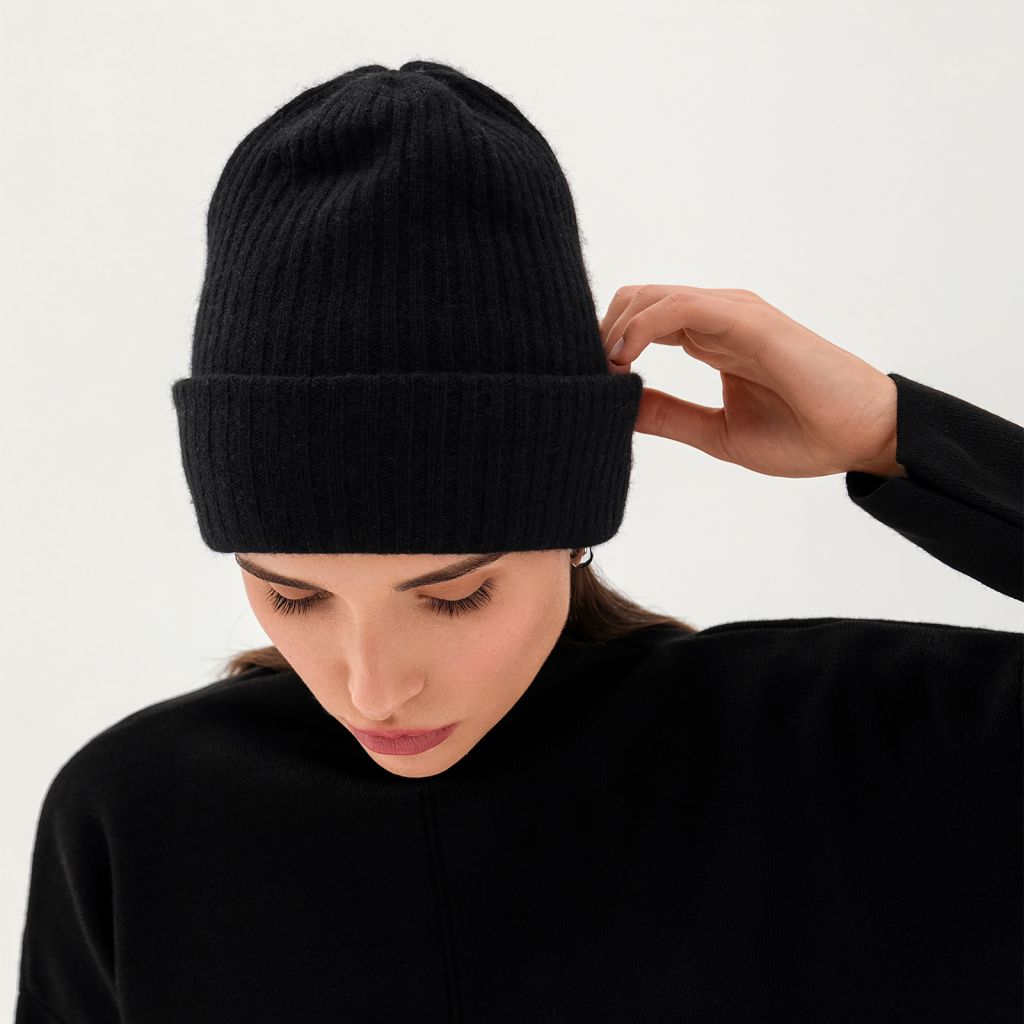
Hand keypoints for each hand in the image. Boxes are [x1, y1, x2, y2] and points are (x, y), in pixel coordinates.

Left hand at [600, 284, 907, 478]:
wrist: (863, 437)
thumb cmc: (803, 435)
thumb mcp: (716, 432)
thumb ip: (668, 416)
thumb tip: (617, 408)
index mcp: (710, 338)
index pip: (641, 320)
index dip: (605, 346)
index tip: (585, 384)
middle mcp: (718, 318)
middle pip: (636, 300)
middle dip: (599, 334)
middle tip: (583, 376)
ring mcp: (733, 314)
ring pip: (650, 297)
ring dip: (613, 330)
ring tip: (599, 372)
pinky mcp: (748, 320)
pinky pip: (680, 306)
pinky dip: (641, 326)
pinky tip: (622, 359)